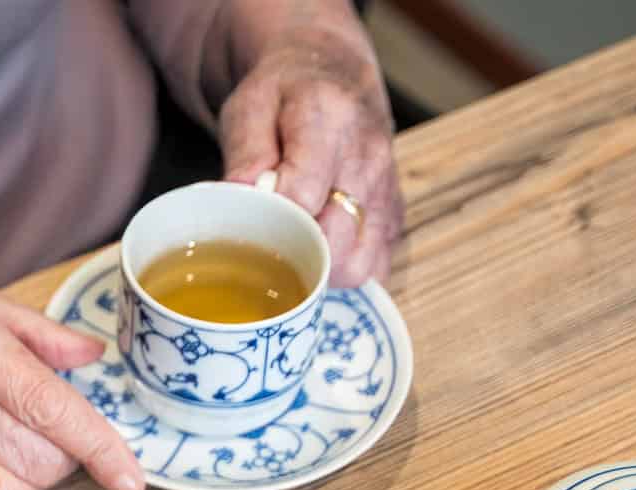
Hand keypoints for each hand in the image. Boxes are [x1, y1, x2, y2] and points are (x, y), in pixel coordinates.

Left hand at [219, 16, 403, 287]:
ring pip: (360, 267)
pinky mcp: (395, 215)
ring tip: (293, 250)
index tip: (249, 226)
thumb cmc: (283, 93)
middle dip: (294, 257)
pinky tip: (317, 253)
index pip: (303, 197)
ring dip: (322, 273)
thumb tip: (241, 198)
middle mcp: (370, 159)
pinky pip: (374, 266)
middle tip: (265, 245)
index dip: (271, 223)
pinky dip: (343, 272)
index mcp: (330, 123)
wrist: (331, 71)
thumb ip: (246, 153)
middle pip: (335, 245)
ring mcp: (388, 191)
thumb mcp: (249, 105)